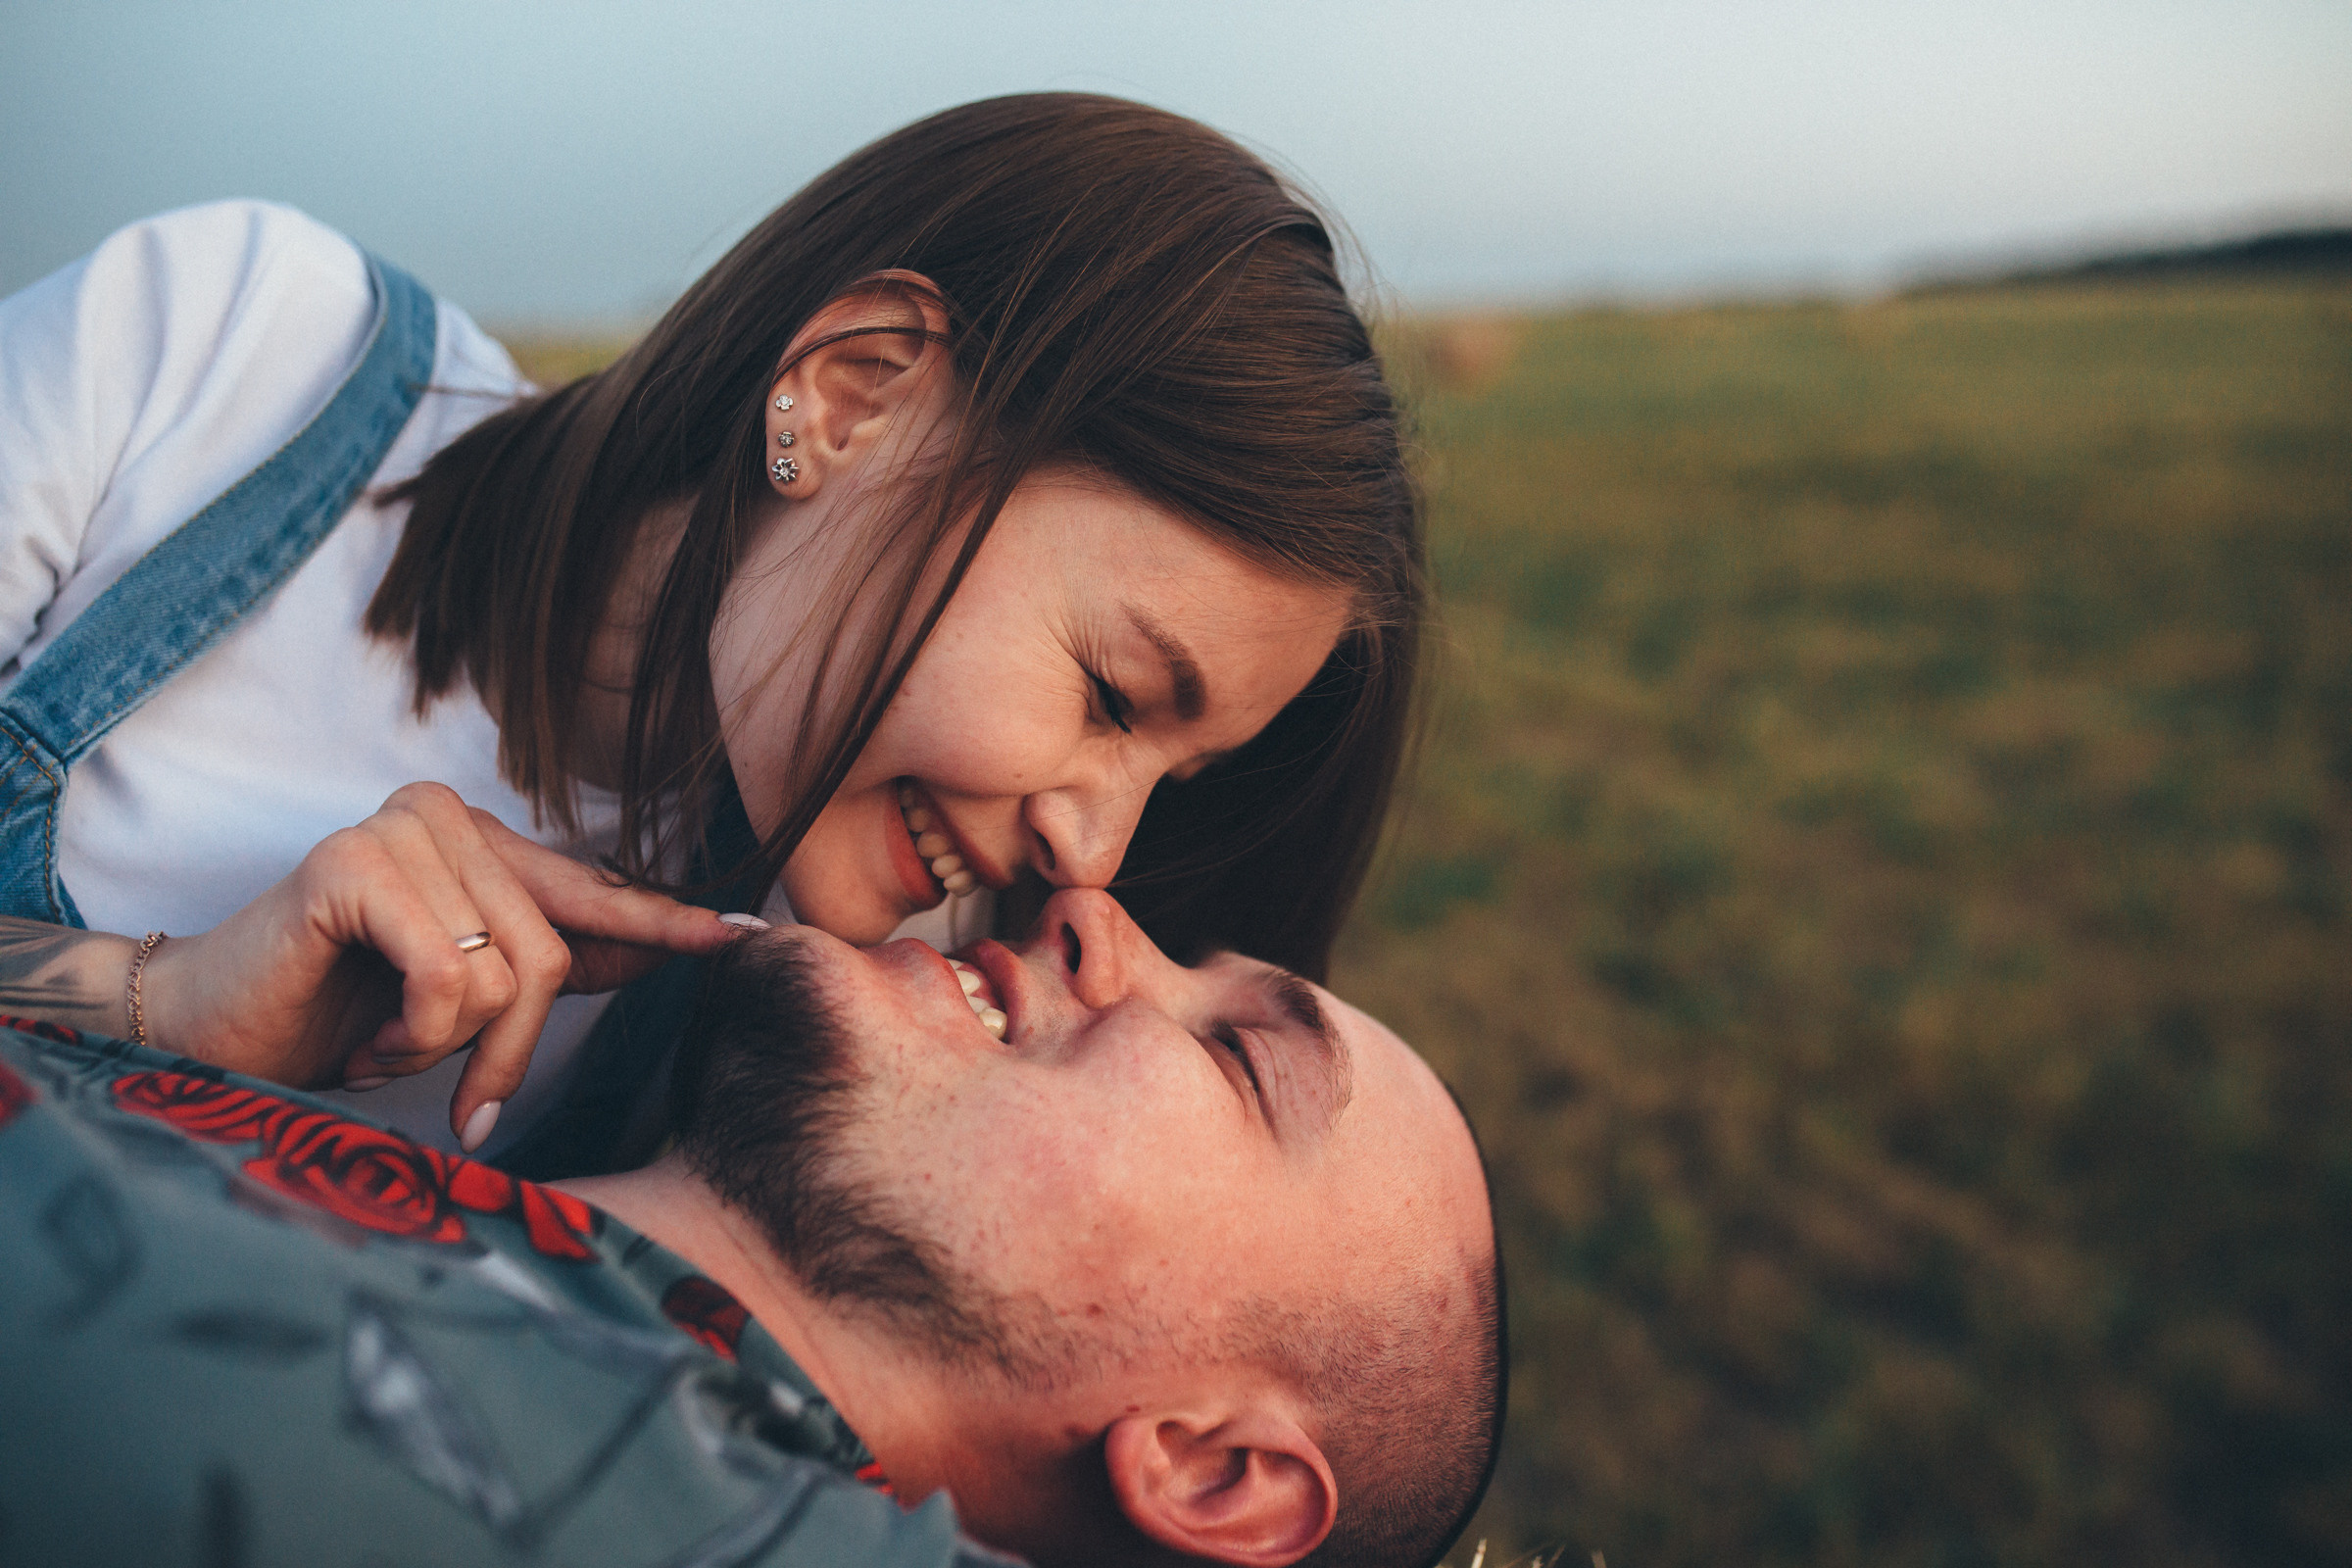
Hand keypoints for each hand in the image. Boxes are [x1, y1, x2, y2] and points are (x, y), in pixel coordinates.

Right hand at [138, 782, 755, 1148]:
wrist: (210, 1034)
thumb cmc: (343, 1017)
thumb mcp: (469, 996)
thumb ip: (558, 961)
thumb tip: (684, 942)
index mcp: (484, 840)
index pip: (595, 890)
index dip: (668, 924)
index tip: (748, 936)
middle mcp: (449, 816)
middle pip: (553, 955)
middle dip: (509, 1051)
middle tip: (457, 1097)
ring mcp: (401, 829)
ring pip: (505, 975)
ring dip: (444, 1048)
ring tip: (385, 1045)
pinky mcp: (354, 863)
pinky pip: (448, 978)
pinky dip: (411, 1038)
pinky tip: (364, 1039)